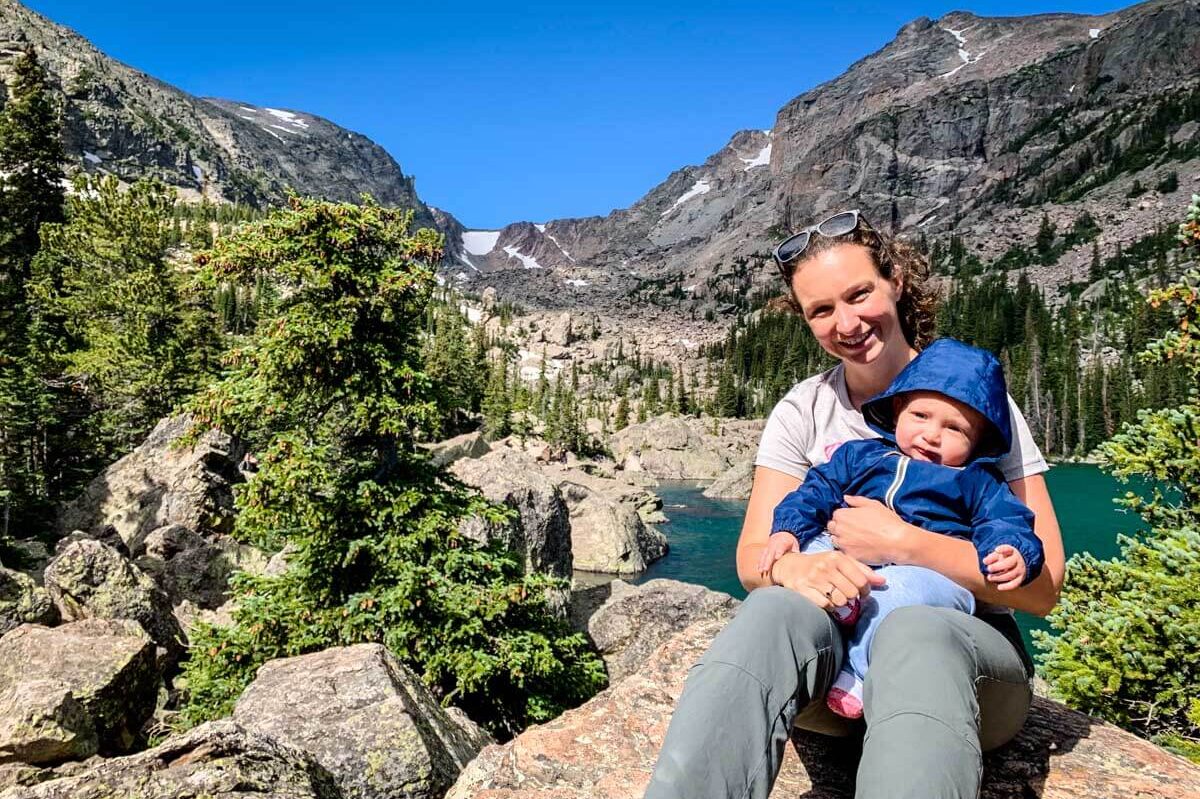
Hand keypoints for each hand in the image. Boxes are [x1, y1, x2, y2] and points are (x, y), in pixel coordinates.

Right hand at [758, 533, 799, 575]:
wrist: (782, 534)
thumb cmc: (790, 542)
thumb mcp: (794, 544)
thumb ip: (795, 551)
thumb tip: (798, 559)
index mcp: (783, 542)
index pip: (781, 547)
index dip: (779, 552)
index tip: (777, 557)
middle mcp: (774, 544)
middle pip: (770, 553)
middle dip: (768, 561)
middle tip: (766, 569)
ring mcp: (768, 547)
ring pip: (765, 555)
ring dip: (762, 563)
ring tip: (761, 571)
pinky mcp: (765, 550)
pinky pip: (762, 556)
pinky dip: (760, 563)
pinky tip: (759, 569)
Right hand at [770, 549, 885, 610]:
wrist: (790, 566)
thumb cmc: (821, 564)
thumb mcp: (840, 561)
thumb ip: (862, 570)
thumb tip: (883, 581)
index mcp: (836, 558)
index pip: (861, 580)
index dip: (865, 590)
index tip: (862, 592)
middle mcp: (825, 566)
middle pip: (851, 593)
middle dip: (852, 597)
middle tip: (847, 595)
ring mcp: (813, 579)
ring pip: (840, 601)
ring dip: (840, 602)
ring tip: (835, 596)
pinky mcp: (803, 590)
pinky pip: (826, 605)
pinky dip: (828, 606)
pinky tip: (825, 599)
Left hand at [827, 495, 913, 563]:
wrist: (897, 541)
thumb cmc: (887, 521)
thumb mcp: (873, 504)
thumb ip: (856, 500)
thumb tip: (846, 498)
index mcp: (842, 515)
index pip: (836, 515)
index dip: (844, 517)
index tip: (852, 520)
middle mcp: (839, 530)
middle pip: (832, 528)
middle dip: (840, 527)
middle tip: (853, 530)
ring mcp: (843, 544)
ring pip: (836, 541)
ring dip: (842, 539)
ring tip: (856, 539)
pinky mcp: (849, 556)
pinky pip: (844, 552)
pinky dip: (849, 550)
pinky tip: (859, 548)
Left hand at [984, 544, 1026, 590]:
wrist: (1018, 563)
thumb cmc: (1004, 558)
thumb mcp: (998, 554)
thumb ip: (991, 557)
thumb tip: (985, 561)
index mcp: (1012, 551)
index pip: (1008, 549)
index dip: (1003, 549)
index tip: (996, 550)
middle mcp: (1017, 560)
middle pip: (1009, 563)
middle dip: (997, 567)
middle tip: (989, 568)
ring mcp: (1020, 569)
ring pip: (1010, 574)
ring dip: (999, 577)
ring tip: (989, 577)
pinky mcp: (1020, 578)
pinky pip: (1015, 583)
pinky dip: (1007, 586)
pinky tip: (999, 587)